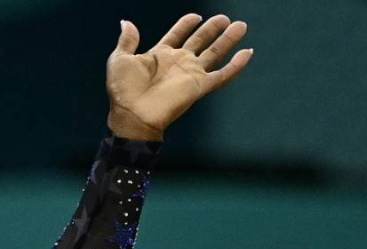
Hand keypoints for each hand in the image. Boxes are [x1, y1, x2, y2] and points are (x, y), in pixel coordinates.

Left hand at [107, 13, 251, 140]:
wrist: (132, 114)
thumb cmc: (123, 91)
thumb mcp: (119, 59)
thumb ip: (127, 41)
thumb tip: (126, 22)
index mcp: (160, 55)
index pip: (177, 35)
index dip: (186, 25)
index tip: (195, 16)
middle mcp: (178, 63)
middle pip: (200, 41)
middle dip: (212, 29)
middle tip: (225, 18)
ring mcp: (190, 74)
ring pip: (215, 53)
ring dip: (228, 40)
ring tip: (240, 26)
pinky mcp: (199, 87)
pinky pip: (222, 75)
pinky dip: (236, 66)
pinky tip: (248, 53)